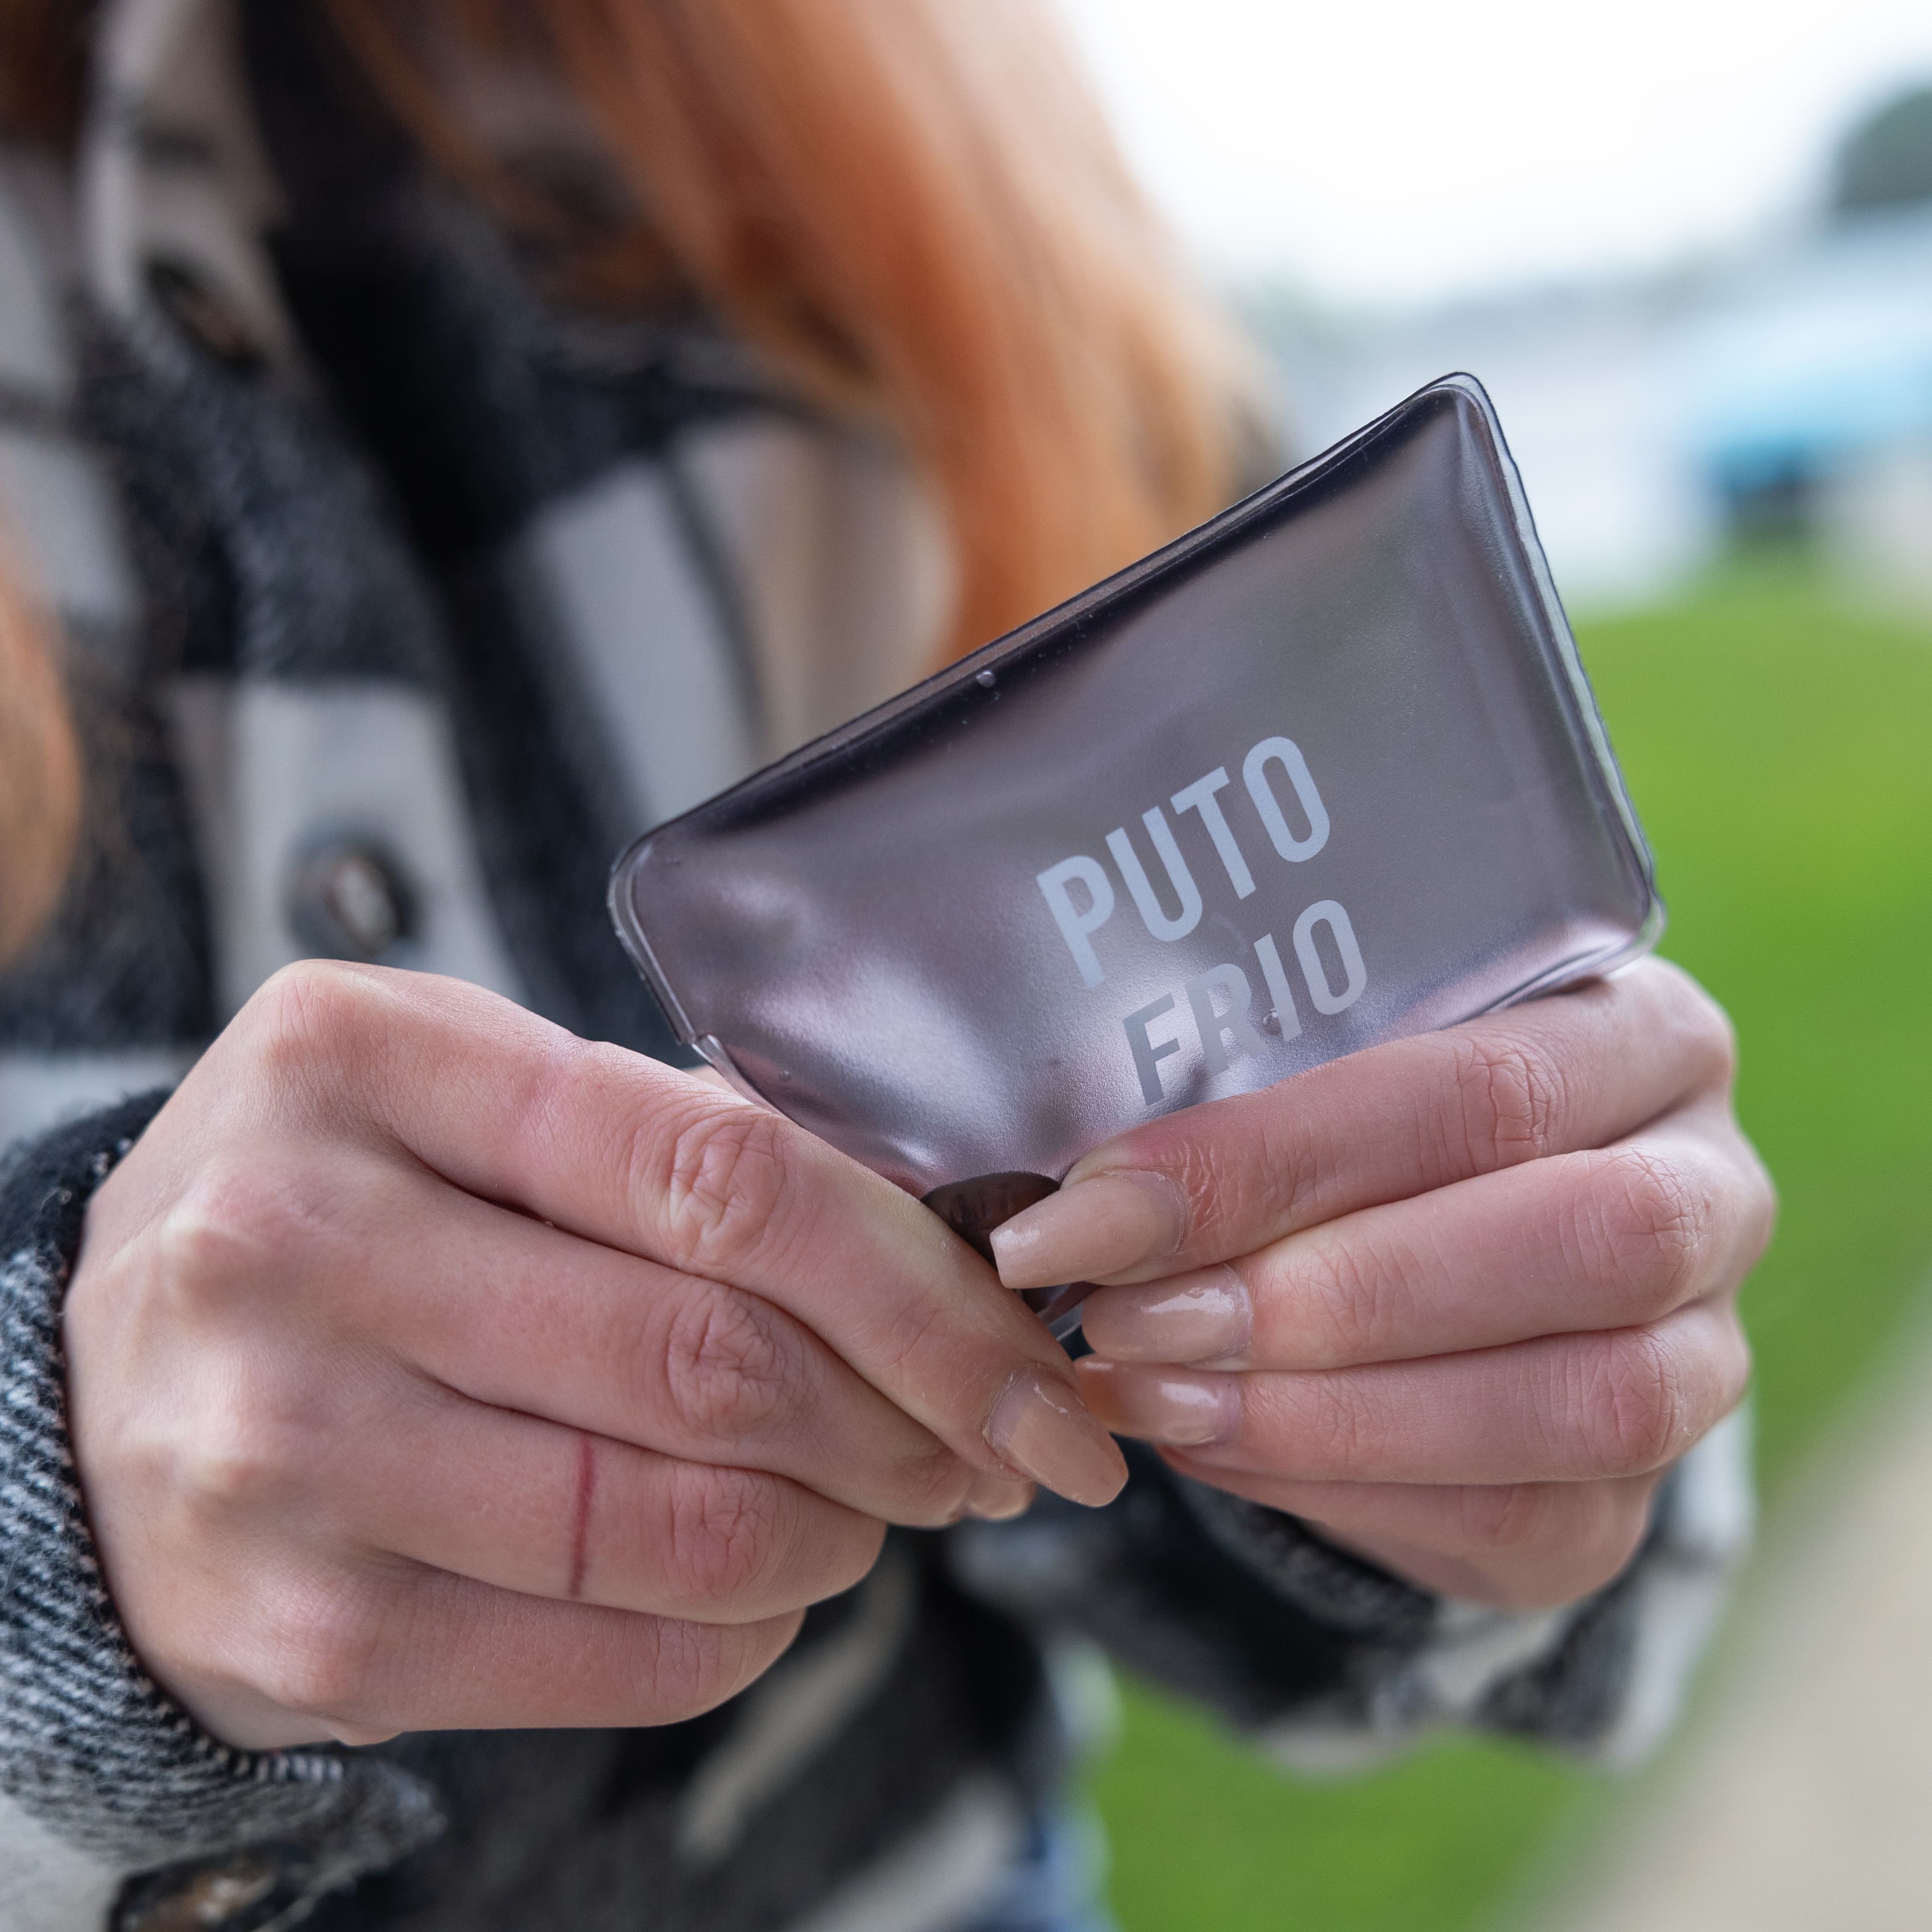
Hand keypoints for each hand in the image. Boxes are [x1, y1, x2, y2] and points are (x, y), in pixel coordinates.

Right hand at [65, 962, 1124, 1750]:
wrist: (96, 1388)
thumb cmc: (337, 1208)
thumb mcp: (461, 1099)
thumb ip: (667, 1138)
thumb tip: (929, 1243)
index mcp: (365, 1058)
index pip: (723, 1172)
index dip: (918, 1280)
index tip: (1029, 1350)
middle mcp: (296, 1242)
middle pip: (718, 1354)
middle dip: (914, 1417)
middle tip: (995, 1438)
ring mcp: (283, 1447)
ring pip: (678, 1519)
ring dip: (842, 1527)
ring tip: (890, 1503)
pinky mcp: (300, 1628)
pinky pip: (612, 1653)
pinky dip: (744, 1627)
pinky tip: (773, 1583)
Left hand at [991, 960, 1767, 1609]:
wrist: (1448, 1261)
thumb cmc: (1364, 1126)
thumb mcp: (1318, 1069)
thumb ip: (1242, 1096)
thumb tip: (1081, 1202)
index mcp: (1642, 1032)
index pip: (1479, 1089)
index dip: (1277, 1156)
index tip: (1094, 1207)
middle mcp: (1707, 1187)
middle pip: (1564, 1240)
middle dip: (1321, 1292)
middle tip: (1130, 1314)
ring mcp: (1700, 1354)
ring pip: (1574, 1402)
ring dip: (1328, 1410)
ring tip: (1148, 1392)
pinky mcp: (1636, 1496)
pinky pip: (1523, 1512)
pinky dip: (1343, 1487)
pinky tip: (1205, 1446)